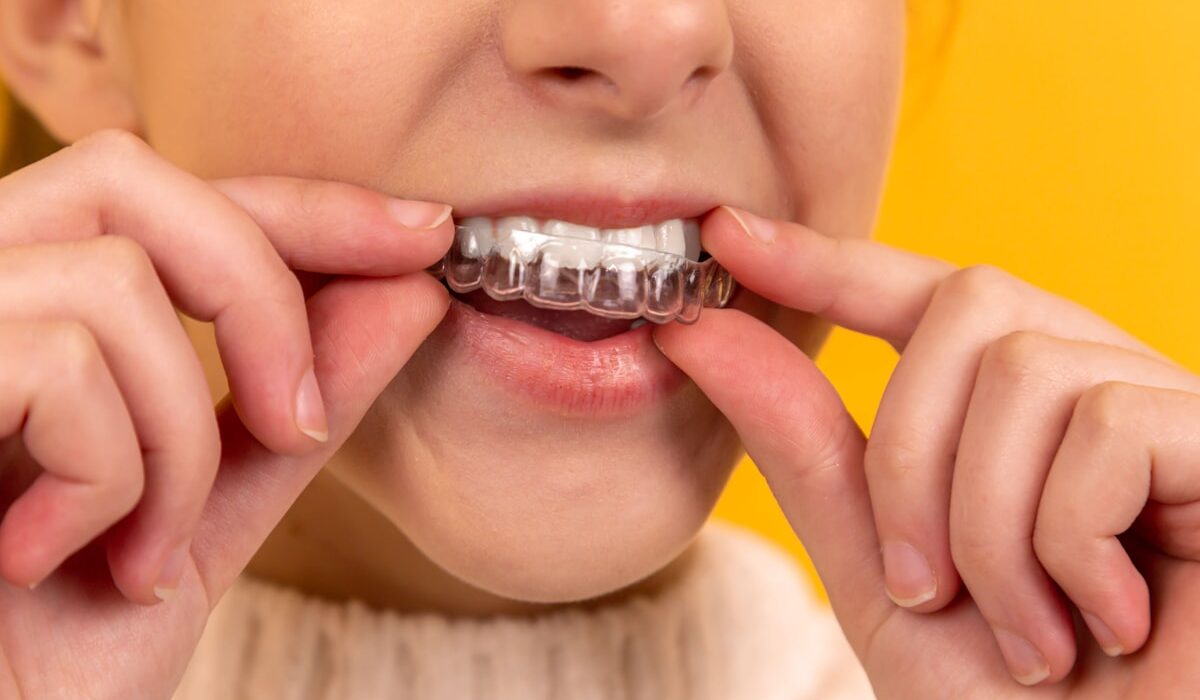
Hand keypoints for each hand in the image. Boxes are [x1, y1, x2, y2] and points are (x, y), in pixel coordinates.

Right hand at [0, 130, 452, 697]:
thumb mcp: (205, 512)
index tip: (423, 234)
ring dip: (177, 444)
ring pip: (114, 285)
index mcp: (24, 307)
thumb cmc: (47, 648)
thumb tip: (410, 296)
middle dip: (260, 301)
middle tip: (296, 425)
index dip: (305, 206)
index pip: (174, 196)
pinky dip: (106, 478)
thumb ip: (297, 407)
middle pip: (133, 180)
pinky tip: (55, 558)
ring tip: (142, 553)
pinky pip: (61, 362)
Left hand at [654, 207, 1199, 697]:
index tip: (726, 235)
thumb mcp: (881, 575)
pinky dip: (1067, 542)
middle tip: (923, 586)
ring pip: (1029, 370)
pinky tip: (1106, 622)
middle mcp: (1102, 389)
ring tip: (1026, 633)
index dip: (827, 261)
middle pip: (973, 305)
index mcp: (1018, 416)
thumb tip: (702, 334)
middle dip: (910, 456)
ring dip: (987, 527)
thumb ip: (808, 452)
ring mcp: (1175, 413)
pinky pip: (1110, 425)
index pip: (923, 295)